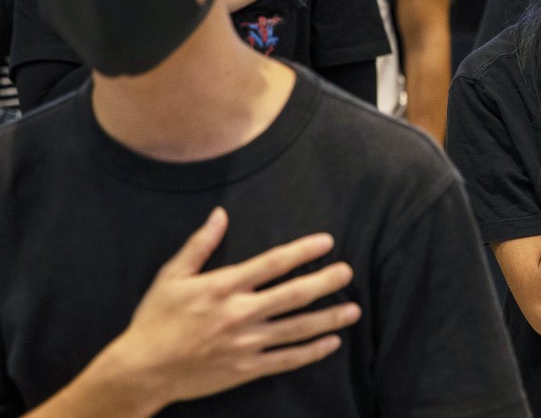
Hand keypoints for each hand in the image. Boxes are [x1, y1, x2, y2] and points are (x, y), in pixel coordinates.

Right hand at [93, 208, 360, 412]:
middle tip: (348, 272)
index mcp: (223, 287)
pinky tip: (332, 343)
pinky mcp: (246, 369)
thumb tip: (220, 214)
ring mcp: (245, 343)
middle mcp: (239, 313)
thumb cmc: (155, 320)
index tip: (326, 242)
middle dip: (325, 282)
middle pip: (293, 294)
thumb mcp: (172, 276)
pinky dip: (311, 352)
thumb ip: (200, 244)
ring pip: (297, 328)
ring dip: (328, 318)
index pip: (272, 263)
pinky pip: (286, 360)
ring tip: (354, 310)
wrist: (141, 370)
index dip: (303, 251)